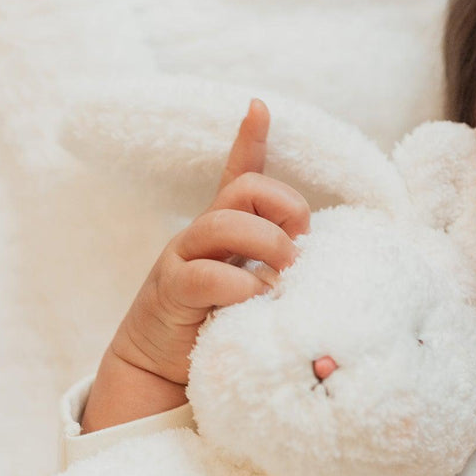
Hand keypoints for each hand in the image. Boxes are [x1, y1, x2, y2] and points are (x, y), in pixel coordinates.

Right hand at [109, 99, 312, 386]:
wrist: (159, 368)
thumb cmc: (217, 326)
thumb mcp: (255, 291)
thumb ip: (279, 271)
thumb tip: (316, 264)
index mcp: (227, 230)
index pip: (239, 175)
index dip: (249, 140)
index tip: (259, 107)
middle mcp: (203, 235)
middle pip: (245, 191)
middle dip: (284, 209)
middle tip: (300, 248)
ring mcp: (183, 259)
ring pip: (225, 223)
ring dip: (267, 246)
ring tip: (281, 278)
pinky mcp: (171, 292)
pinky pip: (207, 275)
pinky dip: (240, 286)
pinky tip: (255, 300)